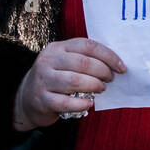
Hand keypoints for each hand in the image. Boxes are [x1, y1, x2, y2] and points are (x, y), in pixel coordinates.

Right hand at [12, 38, 126, 130]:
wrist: (28, 98)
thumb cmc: (57, 78)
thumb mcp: (66, 62)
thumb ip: (86, 59)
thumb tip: (117, 65)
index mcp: (58, 48)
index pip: (88, 45)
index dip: (109, 56)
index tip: (121, 67)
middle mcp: (48, 61)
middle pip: (83, 63)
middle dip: (103, 72)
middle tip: (110, 80)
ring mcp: (43, 80)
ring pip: (75, 81)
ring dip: (94, 86)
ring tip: (101, 89)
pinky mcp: (42, 99)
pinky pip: (66, 102)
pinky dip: (82, 103)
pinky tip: (89, 103)